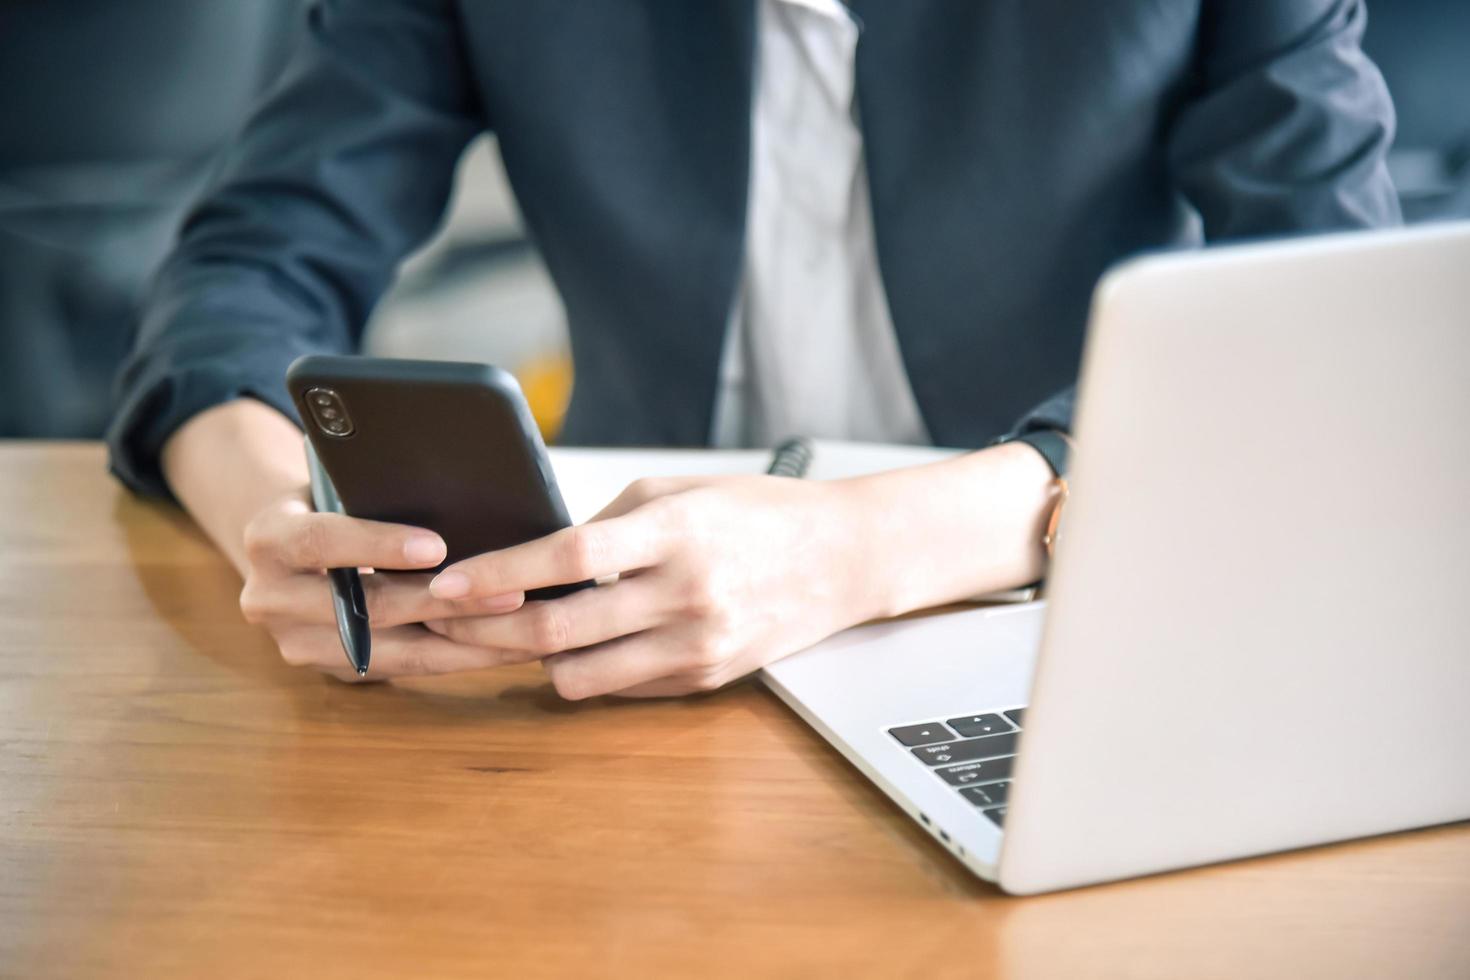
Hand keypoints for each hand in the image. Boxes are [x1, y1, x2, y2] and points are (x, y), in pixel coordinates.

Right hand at [238, 490, 525, 680]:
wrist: (291, 546)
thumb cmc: (333, 497)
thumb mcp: (336, 481)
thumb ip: (373, 487)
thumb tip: (453, 486)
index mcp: (267, 538)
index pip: (321, 541)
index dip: (378, 544)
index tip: (436, 546)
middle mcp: (271, 599)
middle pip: (368, 607)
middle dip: (444, 602)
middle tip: (510, 593)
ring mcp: (299, 643)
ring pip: (392, 652)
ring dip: (464, 643)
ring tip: (521, 628)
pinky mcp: (333, 671)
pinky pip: (403, 669)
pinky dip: (457, 658)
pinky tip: (502, 647)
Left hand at [421, 475, 878, 698]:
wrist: (841, 560)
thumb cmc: (756, 513)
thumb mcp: (678, 492)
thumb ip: (606, 524)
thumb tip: (533, 559)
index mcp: (676, 533)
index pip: (569, 556)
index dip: (500, 574)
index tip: (446, 584)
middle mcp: (687, 595)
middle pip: (561, 628)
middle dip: (488, 630)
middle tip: (445, 622)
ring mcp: (697, 646)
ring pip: (580, 675)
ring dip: (535, 657)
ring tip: (518, 630)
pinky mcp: (704, 681)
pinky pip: (619, 689)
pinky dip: (587, 670)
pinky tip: (579, 644)